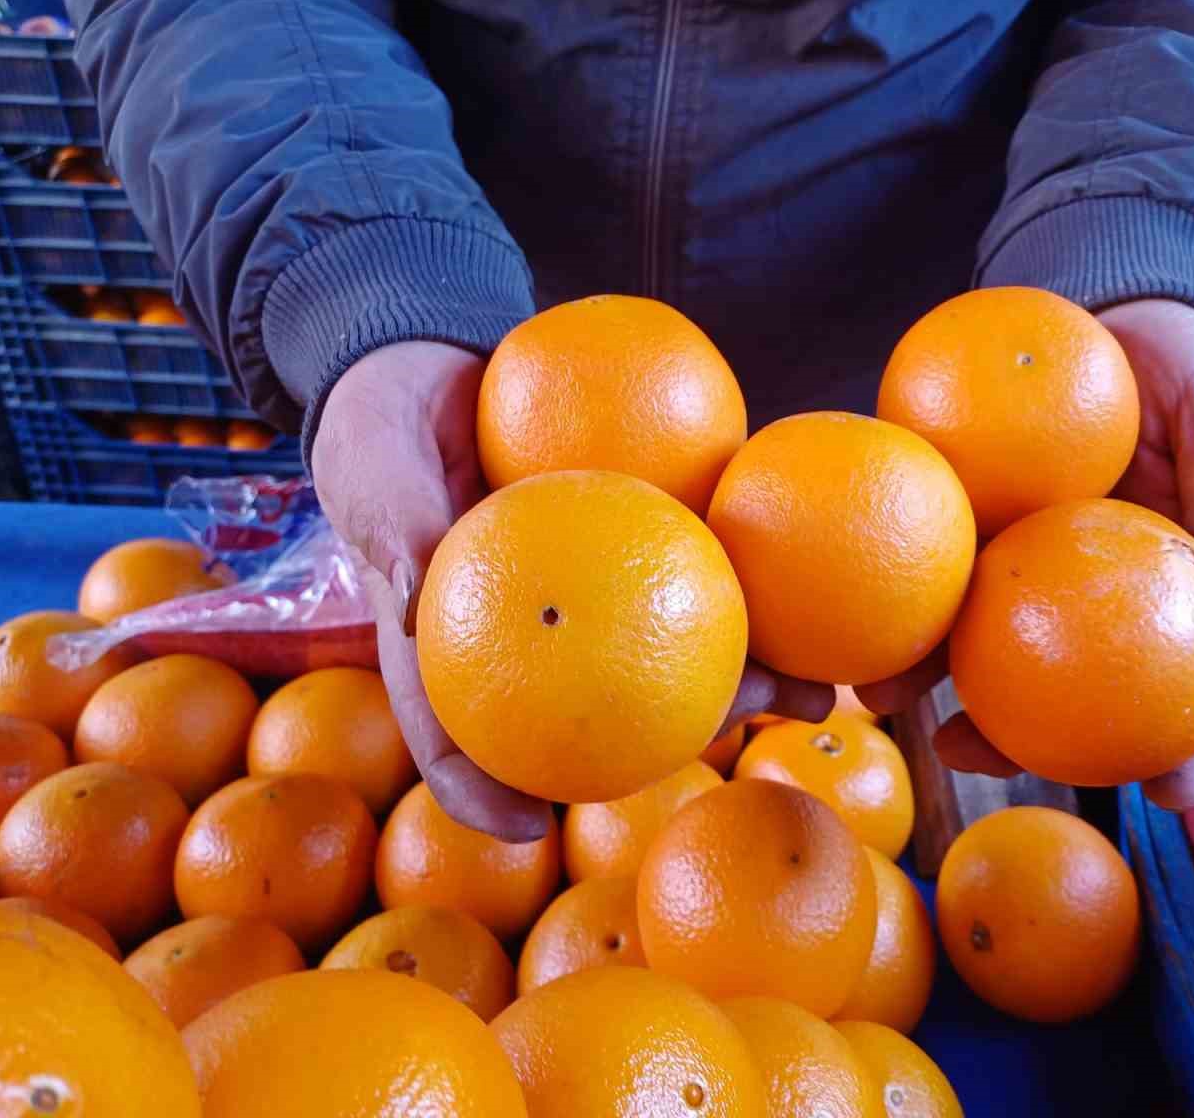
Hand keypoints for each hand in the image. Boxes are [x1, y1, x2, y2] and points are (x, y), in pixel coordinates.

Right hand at [313, 342, 831, 839]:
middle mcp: (538, 639)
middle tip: (736, 736)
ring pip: (673, 650)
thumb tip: (418, 605)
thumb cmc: (384, 430)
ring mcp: (597, 593)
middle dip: (681, 732)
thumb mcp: (373, 465)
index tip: (531, 825)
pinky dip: (750, 586)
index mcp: (457, 646)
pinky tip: (811, 593)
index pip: (458, 738)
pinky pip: (697, 567)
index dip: (484, 793)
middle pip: (606, 711)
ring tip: (820, 692)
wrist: (431, 369)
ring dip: (748, 677)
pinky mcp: (640, 537)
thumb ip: (396, 522)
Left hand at [921, 300, 1193, 808]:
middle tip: (973, 761)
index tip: (1173, 793)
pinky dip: (893, 592)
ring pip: (974, 640)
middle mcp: (1082, 592)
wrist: (1095, 306)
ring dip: (928, 678)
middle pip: (1060, 690)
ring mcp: (1015, 562)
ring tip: (886, 700)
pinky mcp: (959, 520)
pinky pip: (926, 561)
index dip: (1191, 746)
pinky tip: (857, 609)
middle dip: (1017, 743)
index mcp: (1160, 583)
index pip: (1190, 680)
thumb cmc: (1177, 364)